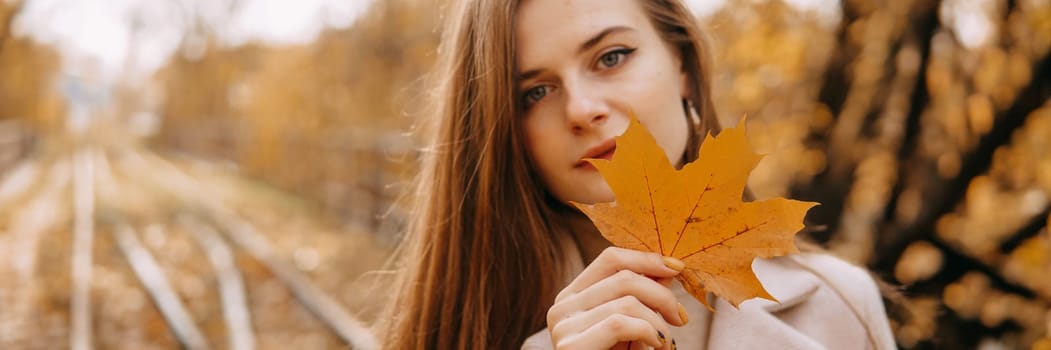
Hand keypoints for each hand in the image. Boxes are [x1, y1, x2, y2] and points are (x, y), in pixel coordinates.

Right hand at [546, 247, 687, 348]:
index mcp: (572, 297)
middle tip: (681, 317)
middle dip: (662, 294)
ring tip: (665, 340)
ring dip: (658, 320)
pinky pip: (620, 323)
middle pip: (623, 277)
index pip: (610, 258)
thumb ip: (643, 298)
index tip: (678, 268)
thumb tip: (668, 269)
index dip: (647, 258)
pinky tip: (657, 346)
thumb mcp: (630, 326)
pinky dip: (648, 331)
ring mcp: (563, 326)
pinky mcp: (572, 346)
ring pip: (627, 300)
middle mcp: (562, 307)